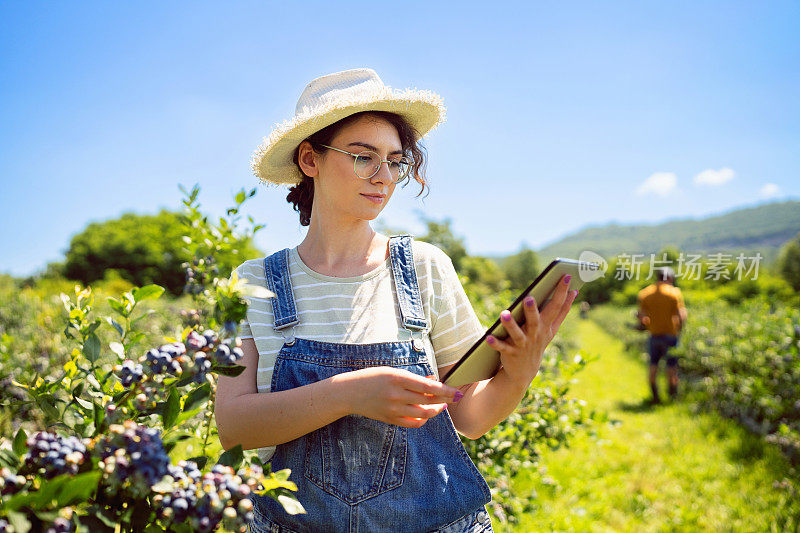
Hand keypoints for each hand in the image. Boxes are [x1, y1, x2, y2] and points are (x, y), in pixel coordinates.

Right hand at [344, 366, 460, 427]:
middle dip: (445, 400)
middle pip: (428, 401)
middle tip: (455, 397)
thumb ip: (413, 378)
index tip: (456, 391)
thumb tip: (434, 380)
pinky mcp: (390, 419)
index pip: (428, 386)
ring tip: (442, 405)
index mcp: (397, 378)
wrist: (349, 392)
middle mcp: (396, 395)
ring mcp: (393, 409)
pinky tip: (427, 413)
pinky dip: (423, 419)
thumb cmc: (372, 377)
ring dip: (436, 410)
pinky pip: (413, 423)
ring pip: (423, 414)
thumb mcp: (392, 371)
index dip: (445, 390)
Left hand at [486, 274, 578, 385]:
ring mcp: (523, 344)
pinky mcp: (510, 353)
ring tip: (504, 313)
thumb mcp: (551, 328)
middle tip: (529, 297)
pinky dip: (495, 343)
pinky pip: (502, 347)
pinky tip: (488, 337)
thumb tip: (574, 291)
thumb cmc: (537, 341)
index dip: (562, 292)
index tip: (567, 276)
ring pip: (517, 334)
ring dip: (510, 324)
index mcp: (546, 326)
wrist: (524, 371)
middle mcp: (536, 334)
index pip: (557, 307)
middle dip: (532, 310)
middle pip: (535, 320)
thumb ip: (562, 311)